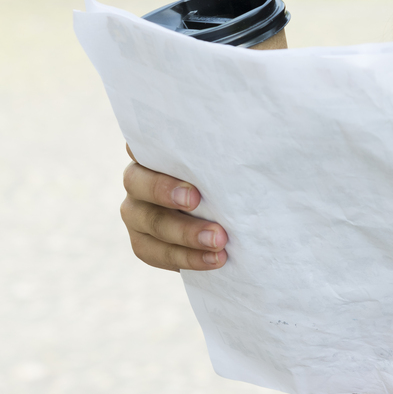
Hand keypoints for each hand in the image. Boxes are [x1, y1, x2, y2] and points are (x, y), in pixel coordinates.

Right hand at [120, 150, 228, 270]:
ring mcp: (136, 212)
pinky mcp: (144, 243)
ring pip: (150, 222)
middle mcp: (138, 178)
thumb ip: (230, 151)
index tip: (179, 151)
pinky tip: (214, 259)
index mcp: (156, 151)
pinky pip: (157, 253)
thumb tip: (255, 134)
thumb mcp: (231, 164)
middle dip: (164, 190)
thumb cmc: (231, 182)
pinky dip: (187, 258)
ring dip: (184, 233)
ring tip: (218, 240)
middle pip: (137, 181)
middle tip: (196, 200)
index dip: (152, 143)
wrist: (229, 225)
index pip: (143, 139)